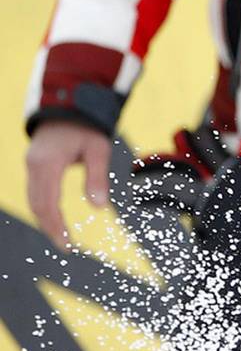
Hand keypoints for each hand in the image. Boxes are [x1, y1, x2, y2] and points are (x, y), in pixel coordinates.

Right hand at [25, 120, 111, 249]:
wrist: (68, 103)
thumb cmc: (86, 126)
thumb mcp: (98, 149)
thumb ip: (97, 177)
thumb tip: (99, 207)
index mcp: (48, 164)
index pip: (48, 204)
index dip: (56, 227)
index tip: (68, 245)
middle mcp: (34, 166)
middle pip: (37, 206)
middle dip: (50, 228)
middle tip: (66, 247)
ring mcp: (31, 164)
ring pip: (32, 200)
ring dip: (45, 219)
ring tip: (61, 236)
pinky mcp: (33, 163)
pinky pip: (34, 191)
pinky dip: (42, 207)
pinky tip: (54, 217)